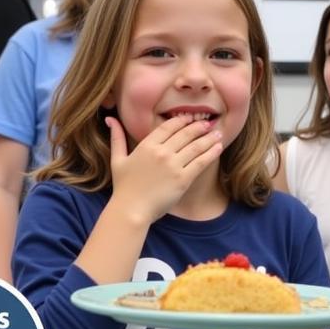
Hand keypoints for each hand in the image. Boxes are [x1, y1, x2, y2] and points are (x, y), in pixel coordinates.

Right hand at [107, 114, 223, 224]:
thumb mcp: (117, 159)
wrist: (131, 210)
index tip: (190, 118)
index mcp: (146, 145)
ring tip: (218, 134)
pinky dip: (211, 153)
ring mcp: (173, 165)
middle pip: (185, 133)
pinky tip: (218, 148)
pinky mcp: (183, 179)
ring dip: (209, 138)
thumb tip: (110, 119)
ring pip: (196, 146)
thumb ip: (116, 137)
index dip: (181, 120)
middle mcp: (161, 152)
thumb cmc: (123, 186)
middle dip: (199, 127)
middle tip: (208, 124)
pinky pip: (201, 162)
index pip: (168, 126)